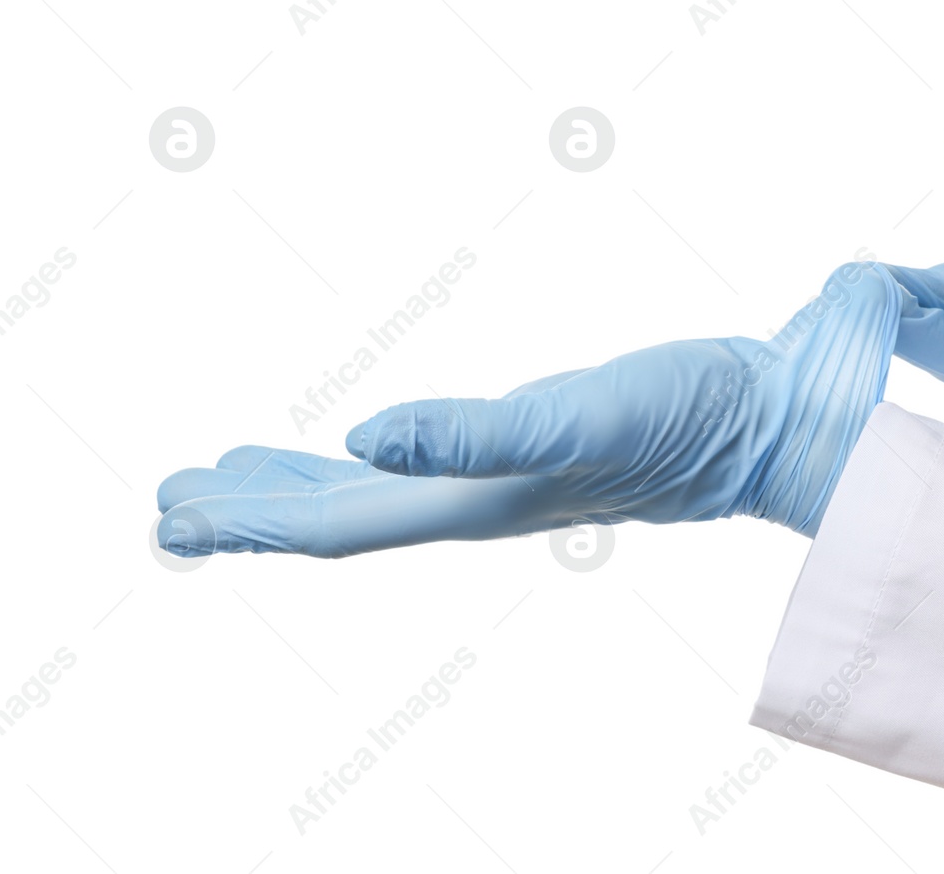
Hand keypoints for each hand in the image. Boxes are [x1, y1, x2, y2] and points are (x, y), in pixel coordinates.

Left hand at [156, 261, 900, 557]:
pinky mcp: (535, 443)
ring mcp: (506, 474)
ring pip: (380, 495)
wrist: (772, 421)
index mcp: (476, 498)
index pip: (341, 526)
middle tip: (171, 505)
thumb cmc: (688, 418)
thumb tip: (359, 438)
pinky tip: (362, 441)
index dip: (254, 524)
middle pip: (343, 519)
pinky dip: (371, 456)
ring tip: (232, 476)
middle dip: (254, 514)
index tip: (175, 518)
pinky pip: (428, 458)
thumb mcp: (578, 419)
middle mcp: (478, 496)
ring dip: (300, 491)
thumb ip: (472, 435)